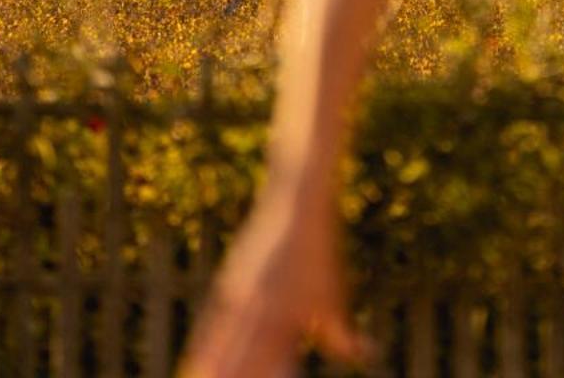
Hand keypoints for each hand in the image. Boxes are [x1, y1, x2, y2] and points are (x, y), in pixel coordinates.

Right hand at [177, 192, 377, 377]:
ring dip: (212, 370)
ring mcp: (235, 298)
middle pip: (237, 366)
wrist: (295, 203)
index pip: (270, 372)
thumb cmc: (319, 254)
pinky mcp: (225, 285)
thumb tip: (368, 355)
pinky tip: (195, 364)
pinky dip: (202, 349)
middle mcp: (256, 312)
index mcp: (283, 320)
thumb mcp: (334, 296)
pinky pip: (207, 327)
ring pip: (214, 349)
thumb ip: (342, 337)